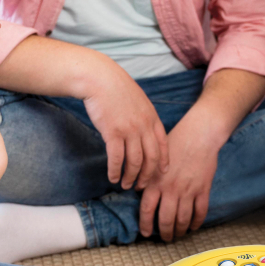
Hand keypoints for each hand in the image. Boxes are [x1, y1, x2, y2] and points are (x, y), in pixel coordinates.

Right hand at [79, 57, 168, 189]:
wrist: (100, 79)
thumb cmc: (117, 89)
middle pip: (152, 157)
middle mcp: (144, 125)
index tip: (162, 173)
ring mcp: (130, 130)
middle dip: (148, 175)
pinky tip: (112, 177)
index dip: (164, 161)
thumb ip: (145, 117)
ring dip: (131, 177)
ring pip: (135, 161)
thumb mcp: (139, 101)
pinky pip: (117, 158)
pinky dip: (115, 171)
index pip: (164, 145)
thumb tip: (145, 132)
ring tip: (125, 184)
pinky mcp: (113, 132)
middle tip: (141, 186)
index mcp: (153, 118)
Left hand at [139, 114, 218, 241]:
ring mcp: (187, 191)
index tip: (146, 232)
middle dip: (165, 233)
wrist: (199, 135)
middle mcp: (170, 189)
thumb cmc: (176, 142)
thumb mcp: (155, 159)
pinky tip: (194, 226)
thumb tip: (138, 191)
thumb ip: (148, 177)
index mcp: (155, 182)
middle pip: (165, 220)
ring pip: (183, 219)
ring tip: (179, 234)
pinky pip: (200, 212)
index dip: (145, 224)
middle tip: (165, 238)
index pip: (146, 210)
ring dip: (180, 231)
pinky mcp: (202, 189)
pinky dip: (197, 222)